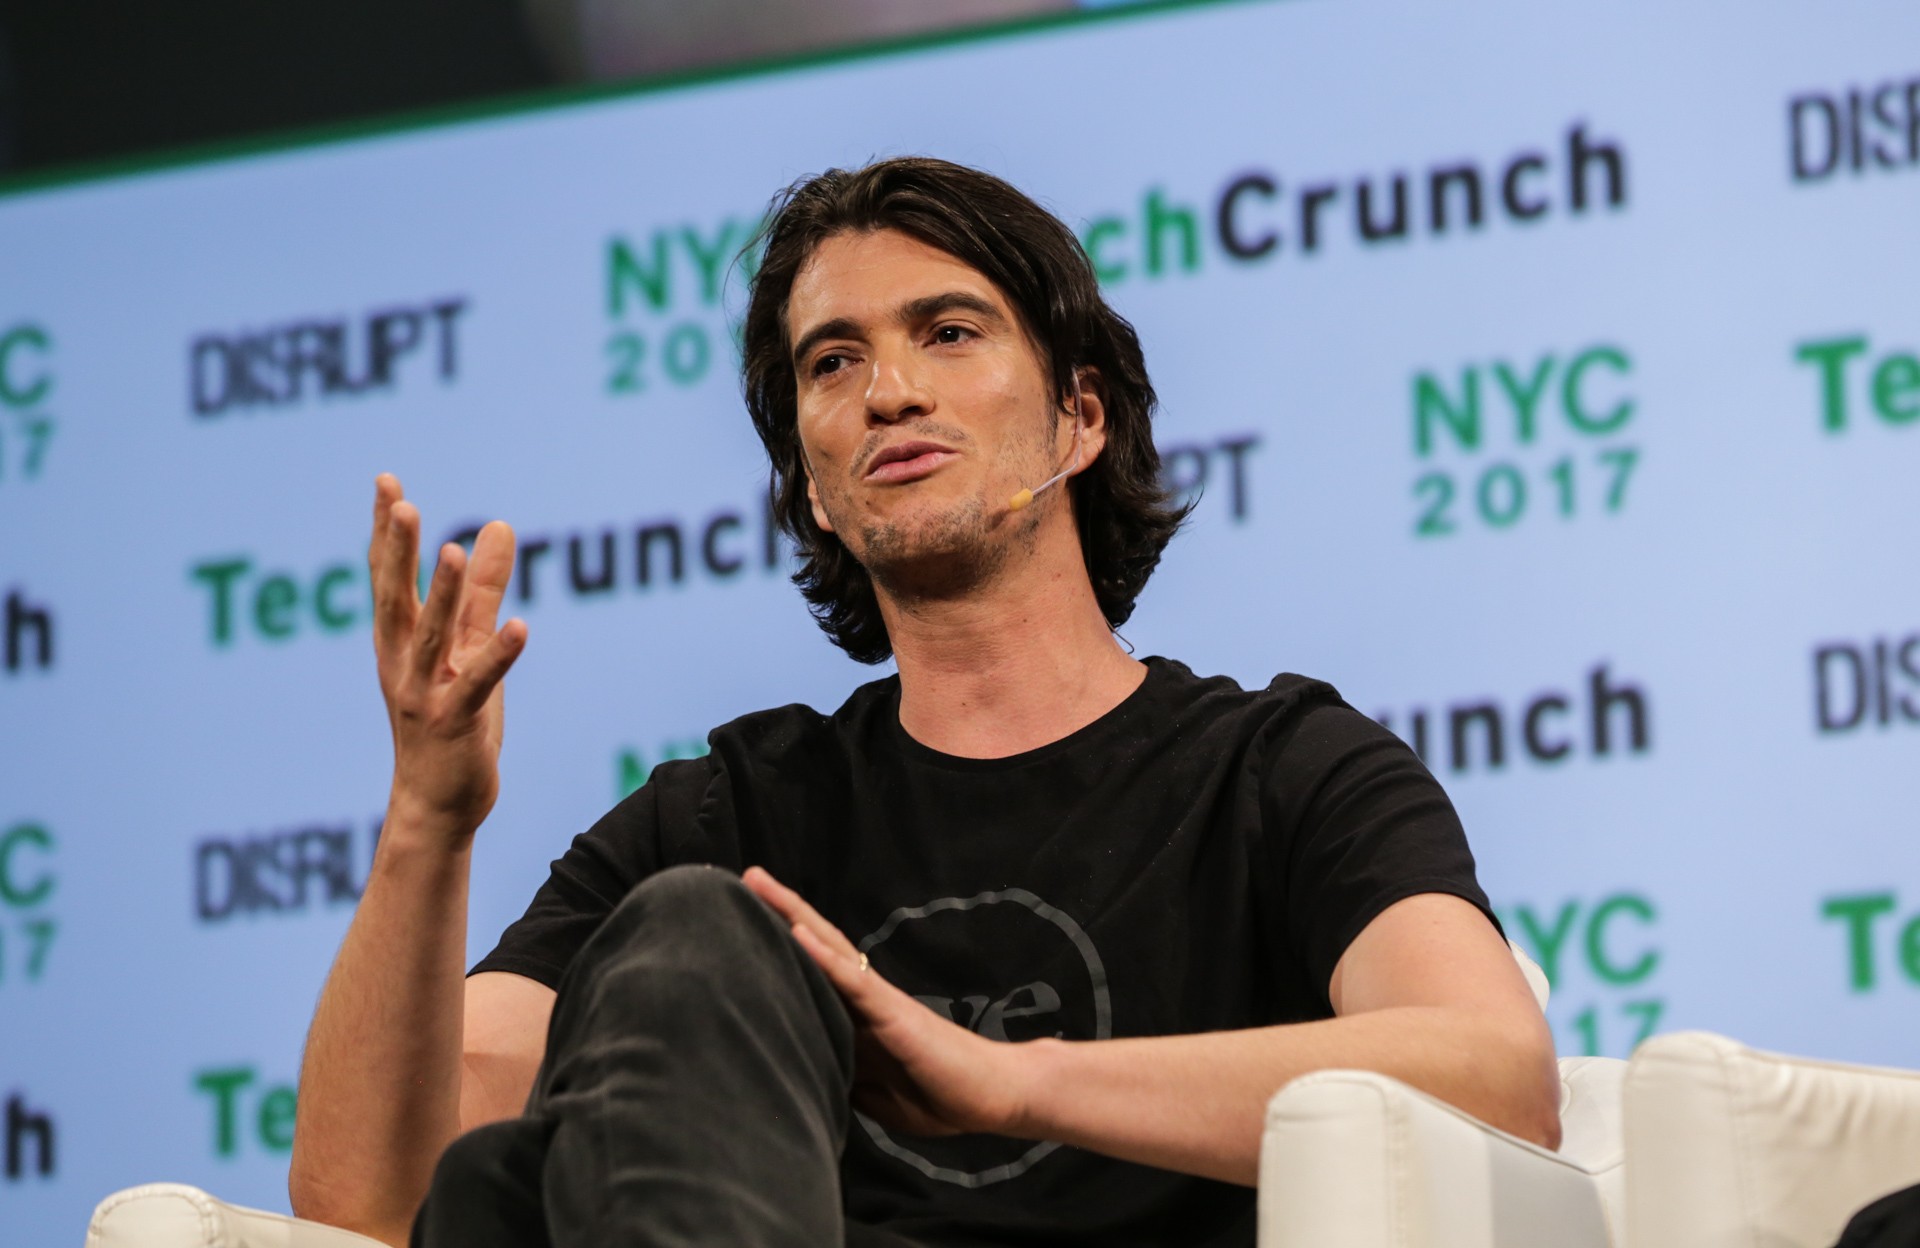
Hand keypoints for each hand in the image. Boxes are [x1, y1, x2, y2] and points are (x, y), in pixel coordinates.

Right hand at [369, 474, 525, 838]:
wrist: (438, 803)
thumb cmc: (451, 719)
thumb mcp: (468, 645)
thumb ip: (484, 588)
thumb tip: (499, 525)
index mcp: (399, 643)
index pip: (388, 577)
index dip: (386, 532)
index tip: (386, 482)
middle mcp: (403, 663)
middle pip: (396, 598)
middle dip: (397, 550)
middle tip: (401, 502)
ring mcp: (425, 694)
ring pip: (432, 637)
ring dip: (440, 593)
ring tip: (451, 548)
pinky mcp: (456, 723)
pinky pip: (479, 684)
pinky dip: (499, 656)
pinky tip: (522, 628)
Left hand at [742, 866, 1038, 1138]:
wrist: (995, 1095)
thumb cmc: (940, 1094)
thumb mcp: (875, 1093)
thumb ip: (843, 1075)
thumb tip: (804, 1076)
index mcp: (859, 1017)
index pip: (813, 972)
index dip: (780, 947)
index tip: (742, 922)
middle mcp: (866, 998)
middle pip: (816, 943)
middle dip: (779, 911)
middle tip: (746, 877)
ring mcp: (879, 1001)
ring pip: (829, 948)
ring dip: (792, 916)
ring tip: (759, 884)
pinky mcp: (895, 1013)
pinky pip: (855, 981)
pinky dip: (824, 958)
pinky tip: (798, 934)